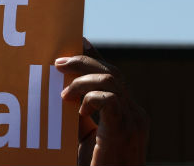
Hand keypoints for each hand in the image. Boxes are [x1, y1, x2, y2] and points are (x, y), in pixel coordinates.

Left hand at [55, 39, 148, 165]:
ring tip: (64, 93)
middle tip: (58, 64)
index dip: (94, 56)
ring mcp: (133, 121)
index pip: (112, 74)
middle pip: (111, 72)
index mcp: (127, 111)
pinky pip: (110, 100)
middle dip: (83, 62)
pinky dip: (91, 98)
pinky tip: (79, 109)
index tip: (76, 41)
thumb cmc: (94, 165)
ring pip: (111, 80)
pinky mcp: (124, 130)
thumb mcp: (84, 135)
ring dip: (82, 81)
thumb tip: (59, 90)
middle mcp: (135, 112)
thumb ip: (78, 113)